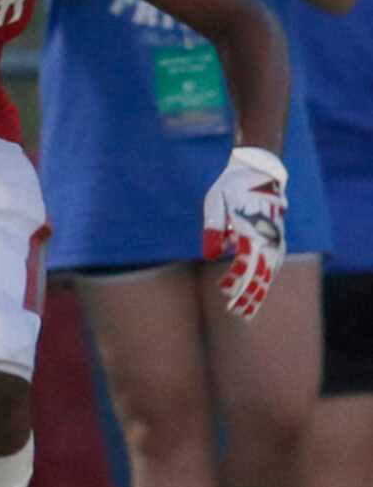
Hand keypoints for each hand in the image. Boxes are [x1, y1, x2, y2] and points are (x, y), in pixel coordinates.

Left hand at [202, 145, 287, 319]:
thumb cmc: (232, 187)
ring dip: (258, 292)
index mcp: (252, 228)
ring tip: (246, 313)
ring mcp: (275, 240)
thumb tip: (210, 255)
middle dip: (250, 295)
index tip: (224, 291)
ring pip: (269, 272)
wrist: (258, 172)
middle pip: (261, 273)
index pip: (246, 261)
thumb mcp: (216, 201)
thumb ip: (213, 228)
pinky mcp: (276, 240)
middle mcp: (268, 237)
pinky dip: (264, 282)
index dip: (236, 279)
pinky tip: (255, 295)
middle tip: (237, 314)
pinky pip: (272, 266)